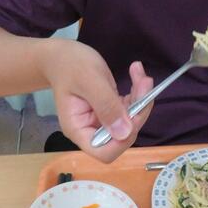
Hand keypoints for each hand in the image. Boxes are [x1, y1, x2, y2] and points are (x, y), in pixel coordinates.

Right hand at [44, 41, 153, 162]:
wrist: (62, 55)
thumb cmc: (69, 65)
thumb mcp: (89, 80)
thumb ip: (106, 106)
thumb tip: (124, 133)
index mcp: (78, 129)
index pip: (104, 152)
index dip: (123, 140)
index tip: (134, 114)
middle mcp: (90, 129)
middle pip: (122, 136)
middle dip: (137, 112)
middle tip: (144, 82)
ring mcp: (102, 120)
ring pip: (131, 121)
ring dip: (141, 99)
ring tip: (140, 74)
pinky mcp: (111, 110)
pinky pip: (130, 109)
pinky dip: (137, 93)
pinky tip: (136, 73)